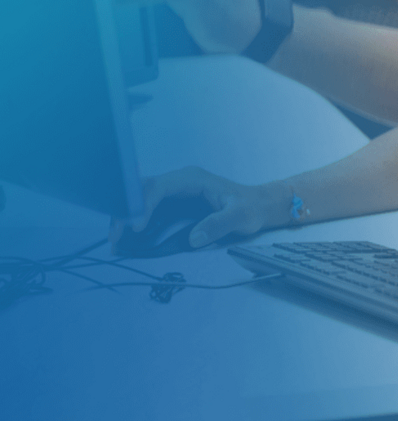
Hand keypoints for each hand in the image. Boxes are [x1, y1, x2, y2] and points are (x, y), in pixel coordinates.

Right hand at [110, 166, 282, 249]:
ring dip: (127, 218)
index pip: (160, 186)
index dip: (144, 204)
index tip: (137, 226)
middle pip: (144, 191)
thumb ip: (219, 224)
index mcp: (193, 179)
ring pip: (142, 200)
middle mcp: (179, 182)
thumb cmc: (251, 208)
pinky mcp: (173, 205)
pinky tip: (128, 240)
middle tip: (116, 236)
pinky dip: (136, 223)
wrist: (258, 206)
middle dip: (127, 211)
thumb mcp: (241, 216)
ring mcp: (174, 193)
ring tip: (116, 241)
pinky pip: (149, 210)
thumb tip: (194, 239)